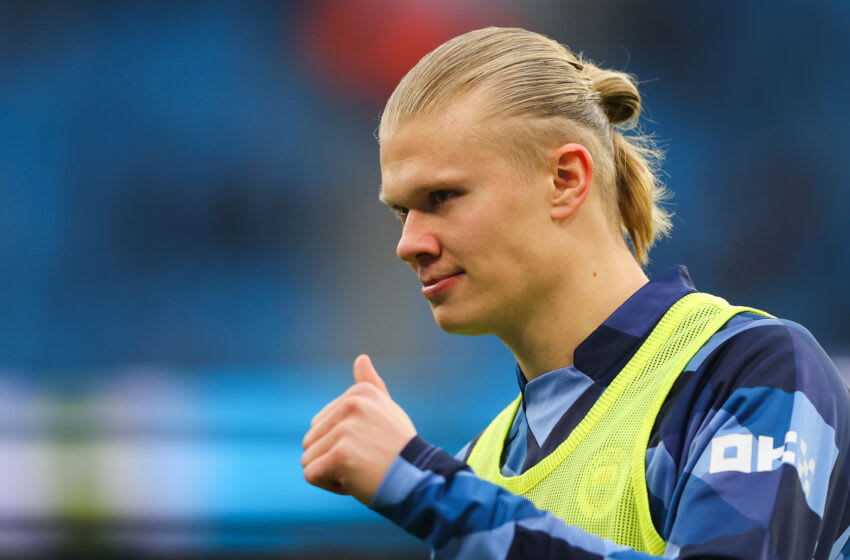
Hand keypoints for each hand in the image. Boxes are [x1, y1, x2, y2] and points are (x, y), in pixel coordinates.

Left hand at [301, 354, 416, 504]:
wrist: (417, 480)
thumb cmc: (399, 448)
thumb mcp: (386, 409)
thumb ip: (370, 385)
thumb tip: (361, 358)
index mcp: (359, 393)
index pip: (321, 423)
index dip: (340, 442)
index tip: (369, 446)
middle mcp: (351, 405)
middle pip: (310, 440)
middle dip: (331, 457)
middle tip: (365, 460)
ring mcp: (344, 430)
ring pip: (309, 458)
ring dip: (330, 472)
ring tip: (361, 469)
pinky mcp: (339, 455)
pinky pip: (311, 475)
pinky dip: (330, 485)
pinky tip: (356, 481)